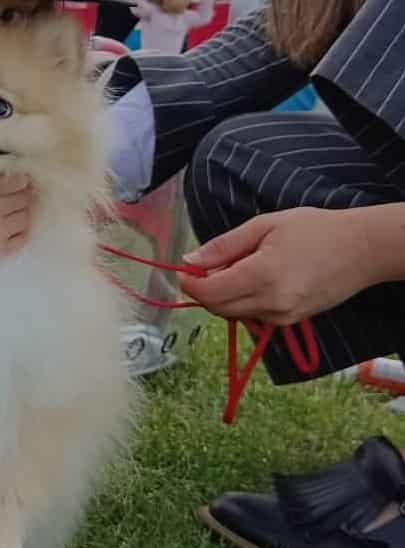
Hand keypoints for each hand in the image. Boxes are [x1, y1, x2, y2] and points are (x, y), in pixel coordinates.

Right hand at [0, 174, 32, 285]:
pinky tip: (16, 226)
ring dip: (24, 210)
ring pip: (24, 219)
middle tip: (21, 189)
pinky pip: (20, 241)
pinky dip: (22, 231)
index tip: (19, 175)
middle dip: (24, 192)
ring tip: (18, 206)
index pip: (13, 181)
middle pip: (23, 199)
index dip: (19, 177)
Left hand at [179, 208, 372, 325]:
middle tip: (212, 261)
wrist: (361, 249)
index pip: (209, 294)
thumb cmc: (313, 229)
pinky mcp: (292, 322)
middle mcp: (271, 305)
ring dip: (224, 295)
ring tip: (241, 264)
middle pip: (218, 308)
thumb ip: (223, 247)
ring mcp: (283, 318)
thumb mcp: (263, 226)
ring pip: (234, 314)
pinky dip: (244, 301)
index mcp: (262, 277)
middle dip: (205, 289)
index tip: (185, 267)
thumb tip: (189, 262)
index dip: (190, 283)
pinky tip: (256, 278)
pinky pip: (254, 316)